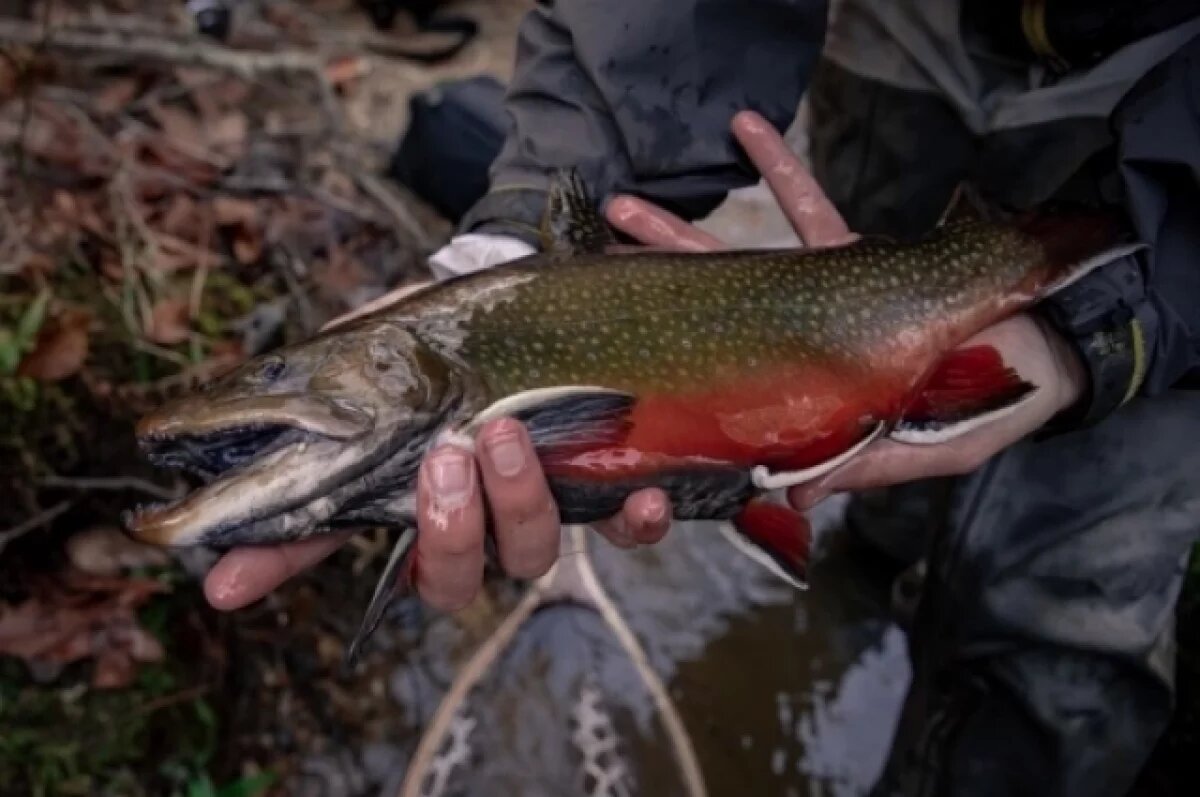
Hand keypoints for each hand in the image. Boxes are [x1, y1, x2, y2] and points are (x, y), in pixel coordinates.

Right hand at [201, 274, 671, 613]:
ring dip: (516, 507)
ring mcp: (537, 512)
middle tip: (444, 457)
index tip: (223, 583)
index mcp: (404, 486)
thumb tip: (298, 381)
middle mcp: (471, 517)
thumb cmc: (462, 323)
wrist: (549, 296)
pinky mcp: (606, 492)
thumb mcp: (402, 329)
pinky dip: (633, 523)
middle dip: (445, 530)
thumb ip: (359, 359)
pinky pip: (622, 535)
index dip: (275, 566)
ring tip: (507, 436)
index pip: (326, 540)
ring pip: (526, 558)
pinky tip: (640, 495)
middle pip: (447, 579)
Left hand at [602, 111, 1085, 515]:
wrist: (1041, 356)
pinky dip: (778, 171)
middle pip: (703, 325)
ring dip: (681, 236)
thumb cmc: (981, 413)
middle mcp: (794, 351)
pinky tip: (746, 128)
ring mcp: (815, 302)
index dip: (673, 392)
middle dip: (647, 307)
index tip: (617, 379)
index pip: (725, 398)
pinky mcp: (850, 257)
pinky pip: (807, 207)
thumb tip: (792, 496)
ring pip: (734, 266)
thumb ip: (859, 464)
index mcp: (804, 400)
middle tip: (588, 282)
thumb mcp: (923, 453)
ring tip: (623, 207)